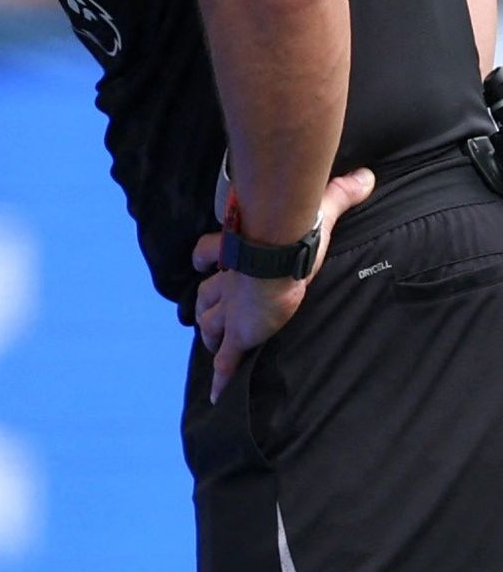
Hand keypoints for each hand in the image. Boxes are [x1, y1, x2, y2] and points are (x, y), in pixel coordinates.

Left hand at [191, 167, 375, 403]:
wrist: (277, 250)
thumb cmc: (292, 228)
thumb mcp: (319, 209)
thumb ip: (340, 193)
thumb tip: (367, 176)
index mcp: (239, 252)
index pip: (211, 253)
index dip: (207, 256)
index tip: (205, 261)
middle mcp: (230, 282)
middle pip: (206, 295)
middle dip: (206, 304)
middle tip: (204, 314)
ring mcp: (233, 310)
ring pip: (211, 323)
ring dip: (211, 334)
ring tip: (212, 345)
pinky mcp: (241, 334)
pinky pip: (227, 360)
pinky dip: (221, 378)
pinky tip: (215, 395)